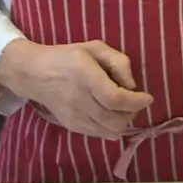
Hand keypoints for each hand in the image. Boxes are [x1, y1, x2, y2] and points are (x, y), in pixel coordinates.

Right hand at [0, 39, 153, 139]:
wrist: (35, 74)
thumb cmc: (67, 57)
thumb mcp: (95, 48)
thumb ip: (118, 62)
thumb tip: (132, 85)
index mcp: (86, 77)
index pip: (115, 98)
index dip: (136, 102)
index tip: (147, 97)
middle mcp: (80, 100)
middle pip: (116, 120)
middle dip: (132, 112)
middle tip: (133, 100)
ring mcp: (75, 117)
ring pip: (110, 132)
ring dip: (123, 121)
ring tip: (121, 108)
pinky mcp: (73, 126)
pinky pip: (100, 135)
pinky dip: (111, 127)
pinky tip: (109, 113)